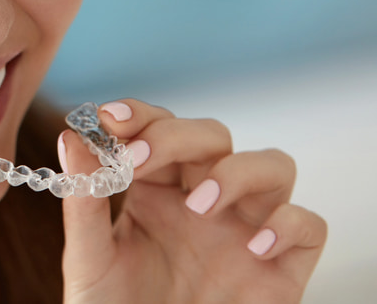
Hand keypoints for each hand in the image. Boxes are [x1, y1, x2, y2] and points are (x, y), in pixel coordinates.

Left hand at [60, 99, 325, 303]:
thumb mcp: (88, 256)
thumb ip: (83, 199)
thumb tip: (72, 137)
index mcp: (155, 186)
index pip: (157, 127)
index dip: (140, 114)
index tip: (111, 118)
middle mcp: (203, 197)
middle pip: (213, 135)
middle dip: (178, 137)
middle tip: (140, 160)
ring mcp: (245, 227)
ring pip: (273, 164)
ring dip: (238, 171)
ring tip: (199, 204)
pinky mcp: (281, 267)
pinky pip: (309, 225)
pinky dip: (289, 224)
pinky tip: (254, 247)